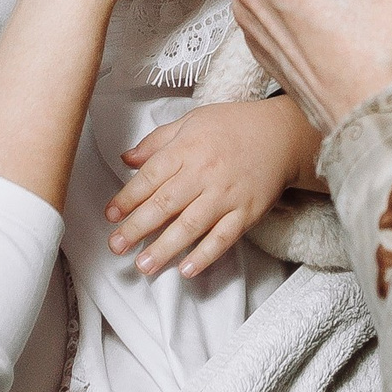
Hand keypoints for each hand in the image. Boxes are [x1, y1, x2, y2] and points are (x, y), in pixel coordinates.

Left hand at [106, 97, 319, 277]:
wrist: (282, 134)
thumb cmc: (234, 126)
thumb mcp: (192, 121)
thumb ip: (157, 141)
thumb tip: (127, 158)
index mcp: (187, 149)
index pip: (150, 177)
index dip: (128, 198)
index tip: (110, 216)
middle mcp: (204, 173)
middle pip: (165, 204)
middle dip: (137, 228)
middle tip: (117, 246)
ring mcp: (226, 195)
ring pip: (190, 225)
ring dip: (165, 248)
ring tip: (144, 265)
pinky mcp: (246, 213)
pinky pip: (223, 238)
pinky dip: (205, 255)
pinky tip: (186, 270)